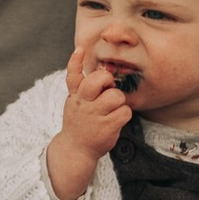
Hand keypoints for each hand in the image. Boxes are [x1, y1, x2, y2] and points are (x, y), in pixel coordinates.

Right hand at [44, 49, 131, 199]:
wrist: (76, 149)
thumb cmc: (79, 122)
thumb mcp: (74, 103)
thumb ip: (81, 87)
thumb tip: (100, 70)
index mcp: (75, 96)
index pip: (73, 75)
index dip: (75, 61)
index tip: (80, 49)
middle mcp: (83, 104)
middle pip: (98, 81)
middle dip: (107, 79)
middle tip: (108, 88)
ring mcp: (95, 115)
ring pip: (116, 96)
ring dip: (119, 101)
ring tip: (112, 108)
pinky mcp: (107, 126)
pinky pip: (125, 111)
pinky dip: (124, 114)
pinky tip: (117, 119)